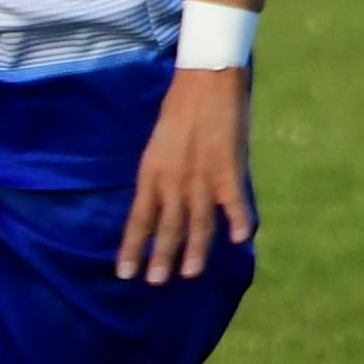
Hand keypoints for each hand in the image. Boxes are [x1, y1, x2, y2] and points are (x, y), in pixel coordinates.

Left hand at [113, 68, 251, 282]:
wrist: (204, 80)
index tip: (124, 274)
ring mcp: (201, 176)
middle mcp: (173, 179)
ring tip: (189, 274)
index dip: (131, 247)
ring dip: (194, 249)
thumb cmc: (180, 112)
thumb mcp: (159, 149)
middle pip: (166, 226)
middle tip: (155, 282)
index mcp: (151, 174)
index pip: (138, 219)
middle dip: (161, 257)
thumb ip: (162, 179)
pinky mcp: (228, 167)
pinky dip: (238, 220)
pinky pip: (233, 201)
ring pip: (198, 221)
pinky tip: (239, 240)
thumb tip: (162, 206)